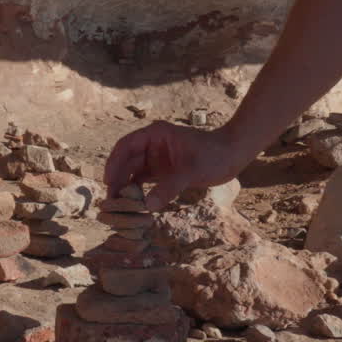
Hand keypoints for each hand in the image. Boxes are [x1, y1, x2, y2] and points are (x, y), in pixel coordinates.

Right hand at [104, 121, 241, 210]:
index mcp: (155, 134)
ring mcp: (157, 158)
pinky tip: (134, 206)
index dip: (114, 163)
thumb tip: (148, 206)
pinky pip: (144, 181)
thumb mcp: (191, 171)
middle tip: (110, 201)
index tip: (108, 182)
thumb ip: (169, 187)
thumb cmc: (214, 155)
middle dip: (117, 180)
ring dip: (126, 188)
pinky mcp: (163, 171)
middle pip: (126, 162)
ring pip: (133, 173)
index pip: (125, 146)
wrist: (233, 155)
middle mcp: (152, 145)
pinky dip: (138, 192)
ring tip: (118, 206)